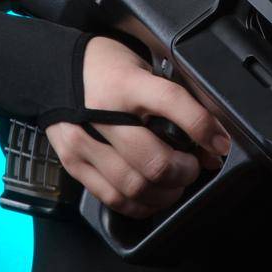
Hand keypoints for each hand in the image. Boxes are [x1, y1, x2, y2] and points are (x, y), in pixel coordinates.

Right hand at [46, 35, 231, 219]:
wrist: (51, 69)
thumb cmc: (105, 67)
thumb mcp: (142, 68)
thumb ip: (173, 101)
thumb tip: (208, 142)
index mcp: (125, 83)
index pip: (171, 102)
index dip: (202, 126)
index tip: (220, 142)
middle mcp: (102, 114)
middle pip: (153, 160)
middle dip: (184, 171)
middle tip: (192, 167)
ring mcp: (84, 142)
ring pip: (134, 186)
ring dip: (165, 193)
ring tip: (174, 183)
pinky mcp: (73, 162)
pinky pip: (112, 197)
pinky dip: (140, 204)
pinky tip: (152, 195)